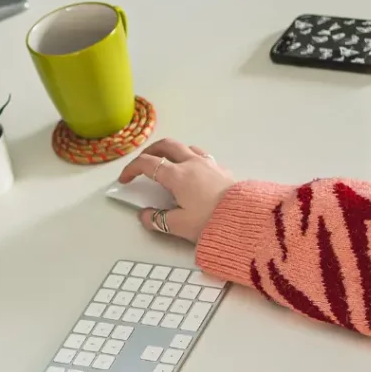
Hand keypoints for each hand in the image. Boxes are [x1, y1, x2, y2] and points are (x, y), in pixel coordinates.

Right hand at [119, 138, 234, 242]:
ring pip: (186, 147)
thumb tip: (144, 215)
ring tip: (168, 164)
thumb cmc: (211, 221)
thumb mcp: (179, 226)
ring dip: (172, 152)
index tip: (124, 180)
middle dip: (150, 151)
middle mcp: (191, 163)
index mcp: (177, 175)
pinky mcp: (223, 169)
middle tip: (143, 163)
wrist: (246, 218)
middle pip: (166, 145)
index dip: (131, 169)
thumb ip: (158, 220)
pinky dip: (191, 159)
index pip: (147, 164)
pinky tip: (194, 172)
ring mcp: (209, 164)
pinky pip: (203, 156)